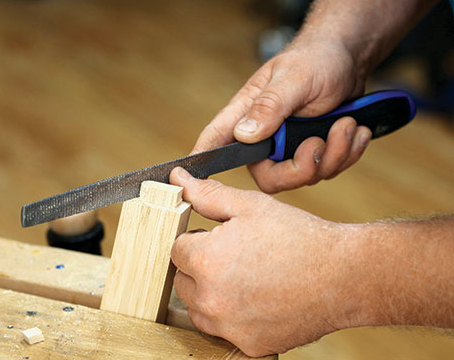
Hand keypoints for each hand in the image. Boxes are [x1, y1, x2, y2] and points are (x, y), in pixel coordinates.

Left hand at [170, 167, 362, 356]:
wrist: (344, 276)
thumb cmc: (299, 237)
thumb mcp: (250, 206)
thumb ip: (207, 194)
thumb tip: (178, 178)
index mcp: (207, 260)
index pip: (177, 249)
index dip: (197, 240)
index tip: (217, 239)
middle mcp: (211, 299)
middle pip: (183, 280)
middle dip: (201, 266)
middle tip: (234, 256)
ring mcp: (229, 326)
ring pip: (198, 307)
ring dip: (211, 293)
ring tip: (246, 277)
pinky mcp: (248, 344)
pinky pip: (223, 329)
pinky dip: (232, 316)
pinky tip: (258, 299)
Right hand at [192, 39, 371, 191]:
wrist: (349, 59)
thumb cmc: (316, 58)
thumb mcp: (294, 78)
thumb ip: (269, 106)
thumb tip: (244, 135)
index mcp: (247, 114)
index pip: (217, 142)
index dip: (206, 163)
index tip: (196, 182)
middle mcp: (264, 137)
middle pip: (271, 178)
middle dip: (305, 167)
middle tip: (321, 142)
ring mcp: (289, 148)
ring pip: (305, 176)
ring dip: (335, 155)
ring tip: (347, 124)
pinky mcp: (312, 152)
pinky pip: (328, 170)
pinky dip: (347, 153)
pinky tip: (354, 130)